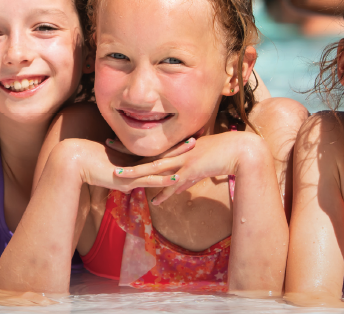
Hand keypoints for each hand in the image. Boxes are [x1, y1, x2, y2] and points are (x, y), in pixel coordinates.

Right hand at [69, 138, 193, 191]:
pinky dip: (163, 179)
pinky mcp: (127, 178)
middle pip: (161, 154)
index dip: (169, 148)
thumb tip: (129, 184)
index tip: (182, 140)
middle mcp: (134, 162)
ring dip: (176, 157)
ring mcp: (132, 169)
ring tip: (191, 150)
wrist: (74, 160)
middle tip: (195, 138)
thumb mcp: (109, 173)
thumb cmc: (88, 164)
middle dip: (178, 148)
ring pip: (159, 164)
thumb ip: (122, 177)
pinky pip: (149, 179)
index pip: (155, 153)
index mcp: (132, 159)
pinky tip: (176, 178)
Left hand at [111, 132, 252, 204]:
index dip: (130, 145)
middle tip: (106, 145)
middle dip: (125, 151)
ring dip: (137, 173)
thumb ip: (183, 180)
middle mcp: (176, 153)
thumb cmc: (219, 155)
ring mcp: (182, 160)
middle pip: (145, 153)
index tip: (113, 142)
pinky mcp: (192, 169)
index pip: (148, 148)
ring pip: (154, 168)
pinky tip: (155, 201)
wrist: (238, 150)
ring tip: (120, 178)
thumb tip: (172, 192)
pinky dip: (165, 192)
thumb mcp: (197, 168)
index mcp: (175, 150)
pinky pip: (175, 182)